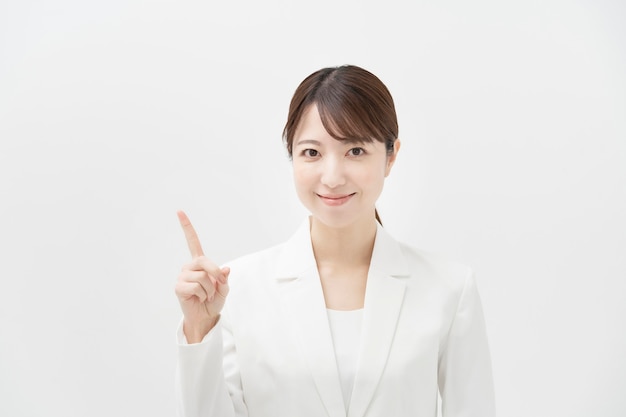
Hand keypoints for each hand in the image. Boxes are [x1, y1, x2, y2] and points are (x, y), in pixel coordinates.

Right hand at [174, 210, 229, 342]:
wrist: (204, 317)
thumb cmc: (213, 301)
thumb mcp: (224, 289)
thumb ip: (224, 278)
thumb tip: (225, 269)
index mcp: (199, 262)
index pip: (192, 241)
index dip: (186, 226)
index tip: (179, 211)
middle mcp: (189, 266)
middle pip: (205, 262)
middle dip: (216, 274)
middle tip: (218, 285)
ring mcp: (182, 276)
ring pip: (203, 277)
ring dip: (210, 289)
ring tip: (205, 295)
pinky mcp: (179, 286)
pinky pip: (197, 287)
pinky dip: (203, 294)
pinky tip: (198, 298)